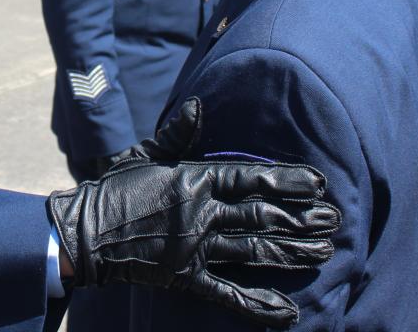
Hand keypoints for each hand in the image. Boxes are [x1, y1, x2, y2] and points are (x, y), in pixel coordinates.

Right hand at [47, 98, 339, 327]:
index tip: (319, 183)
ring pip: (254, 252)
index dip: (288, 180)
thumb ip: (178, 135)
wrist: (82, 232)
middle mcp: (199, 214)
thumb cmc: (115, 190)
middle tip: (335, 221)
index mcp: (193, 180)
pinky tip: (288, 312)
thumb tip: (199, 106)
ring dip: (292, 253)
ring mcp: (194, 248)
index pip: (251, 177)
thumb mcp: (145, 155)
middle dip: (302, 218)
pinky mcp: (184, 278)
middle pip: (262, 216)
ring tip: (325, 252)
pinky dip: (259, 306)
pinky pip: (228, 296)